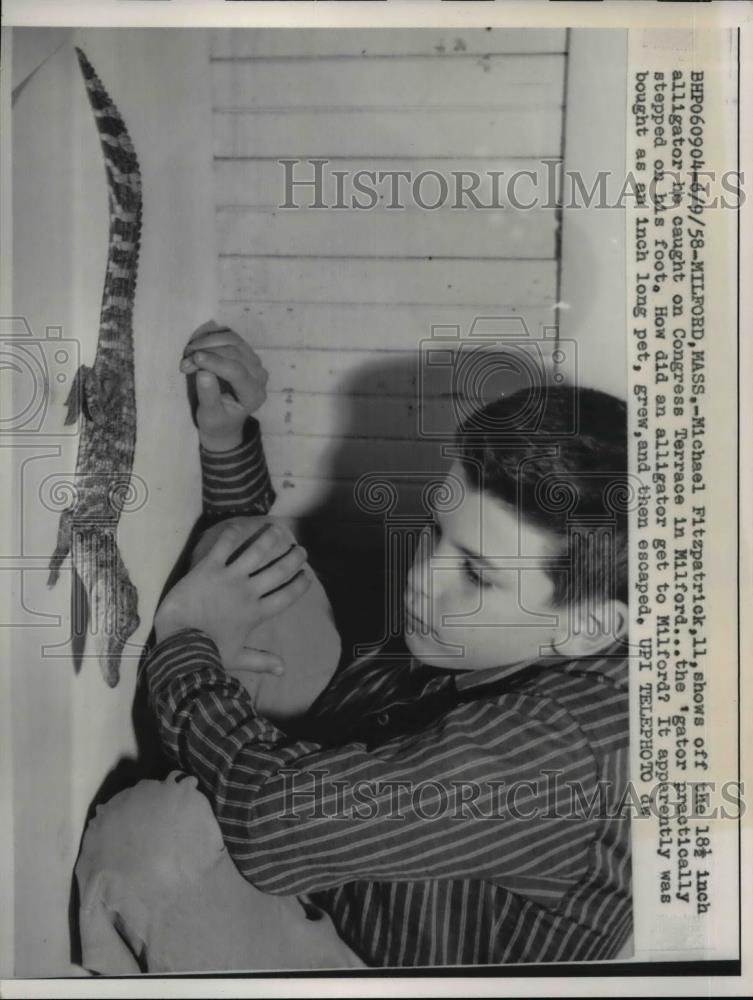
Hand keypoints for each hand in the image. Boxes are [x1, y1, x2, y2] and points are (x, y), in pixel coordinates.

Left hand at [154, 520, 310, 670]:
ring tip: (279, 531)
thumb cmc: (207, 652)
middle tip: (301, 550)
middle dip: (293, 559)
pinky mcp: (209, 568)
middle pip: (278, 571)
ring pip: (257, 553)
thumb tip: (283, 670)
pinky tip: (239, 526)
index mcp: (257, 613)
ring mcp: (230, 578)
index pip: (286, 596)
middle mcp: (248, 592)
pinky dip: (232, 534)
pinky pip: (224, 546)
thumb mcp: (237, 658)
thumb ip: (261, 660)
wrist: (180, 641)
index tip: (308, 576)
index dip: (299, 585)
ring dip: (270, 540)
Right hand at [180, 320, 268, 450]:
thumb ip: (208, 396)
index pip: (237, 372)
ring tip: (188, 353)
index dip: (215, 362)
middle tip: (184, 362)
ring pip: (232, 339)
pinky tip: (196, 345)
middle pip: (234, 352)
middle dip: (206, 353)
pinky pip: (229, 336)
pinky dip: (211, 337)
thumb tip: (203, 372)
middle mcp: (259, 375)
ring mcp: (254, 361)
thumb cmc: (217, 420)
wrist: (225, 419)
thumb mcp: (210, 416)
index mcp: (253, 394)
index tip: (193, 358)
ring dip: (207, 342)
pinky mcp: (245, 352)